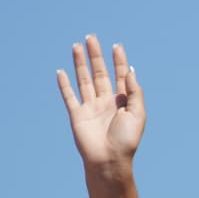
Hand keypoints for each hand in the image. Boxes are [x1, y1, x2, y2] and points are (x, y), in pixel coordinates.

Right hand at [57, 35, 143, 171]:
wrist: (109, 160)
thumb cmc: (126, 140)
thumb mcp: (138, 114)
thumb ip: (134, 92)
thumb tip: (130, 70)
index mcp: (122, 101)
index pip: (120, 75)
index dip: (118, 60)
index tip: (116, 46)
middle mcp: (106, 101)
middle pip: (100, 72)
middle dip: (96, 55)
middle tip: (91, 37)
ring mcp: (91, 107)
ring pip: (84, 80)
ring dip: (80, 63)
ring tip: (77, 46)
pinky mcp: (77, 115)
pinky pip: (69, 96)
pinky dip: (64, 84)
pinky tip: (61, 72)